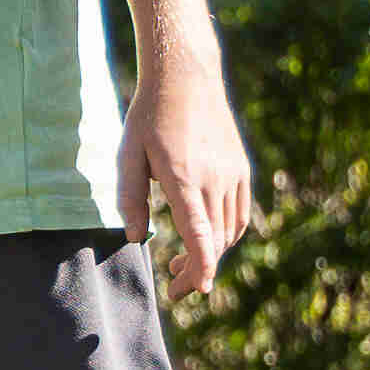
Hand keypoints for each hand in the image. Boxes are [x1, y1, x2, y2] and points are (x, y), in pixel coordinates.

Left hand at [127, 74, 258, 297]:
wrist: (186, 78)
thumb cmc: (149, 116)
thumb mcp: (128, 155)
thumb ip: (130, 199)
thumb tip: (135, 238)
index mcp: (184, 180)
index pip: (201, 236)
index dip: (202, 269)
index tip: (199, 291)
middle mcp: (215, 180)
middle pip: (215, 241)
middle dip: (198, 270)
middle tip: (174, 284)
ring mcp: (234, 174)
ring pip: (230, 231)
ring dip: (211, 253)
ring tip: (183, 263)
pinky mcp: (242, 168)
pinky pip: (240, 213)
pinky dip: (225, 233)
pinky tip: (206, 236)